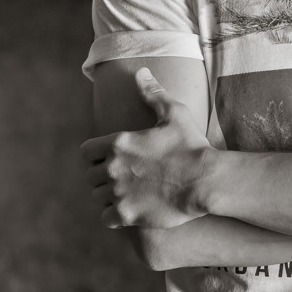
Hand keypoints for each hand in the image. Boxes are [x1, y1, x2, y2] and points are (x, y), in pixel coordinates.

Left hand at [81, 68, 214, 228]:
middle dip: (102, 176)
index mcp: (118, 143)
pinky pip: (106, 219)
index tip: (109, 158)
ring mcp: (119, 193)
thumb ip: (153, 93)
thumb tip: (141, 73)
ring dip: (108, 196)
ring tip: (125, 193)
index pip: (86, 152)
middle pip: (90, 176)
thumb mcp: (174, 113)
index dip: (96, 155)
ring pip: (97, 197)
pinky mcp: (128, 214)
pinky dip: (114, 216)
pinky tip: (128, 210)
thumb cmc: (191, 145)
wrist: (205, 180)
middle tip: (121, 177)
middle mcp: (113, 168)